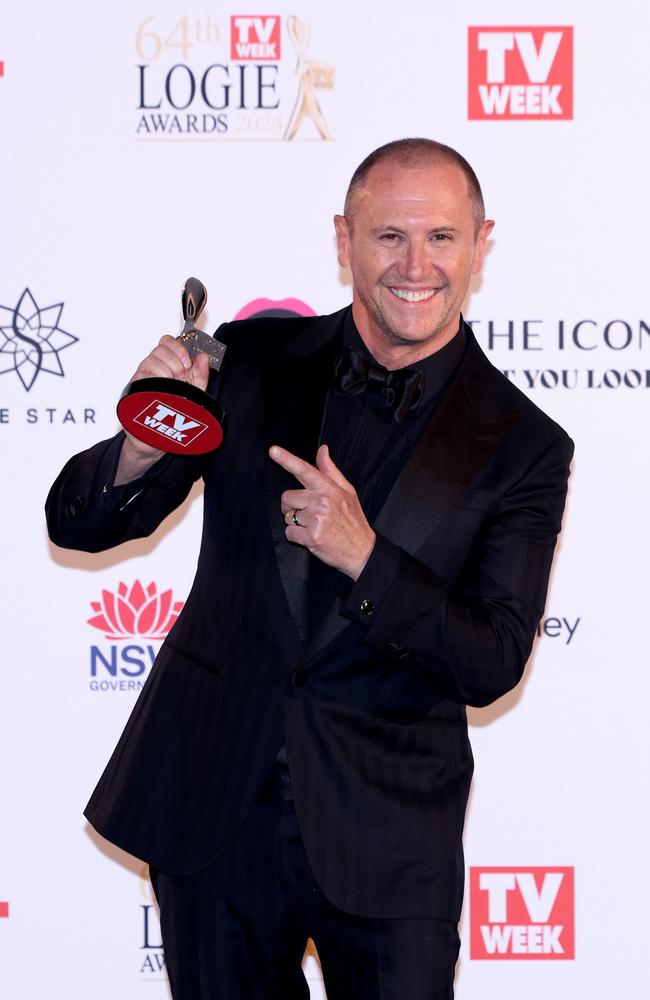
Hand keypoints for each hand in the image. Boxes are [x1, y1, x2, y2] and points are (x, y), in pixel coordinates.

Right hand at [115, 336, 210, 483]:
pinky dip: (154, 384)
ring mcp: (140, 381)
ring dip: (165, 373)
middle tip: (181, 378)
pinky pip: (140, 380)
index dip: (177, 348)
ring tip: (172, 388)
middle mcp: (149, 371)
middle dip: (174, 363)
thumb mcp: (192, 394)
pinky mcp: (132, 393)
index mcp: (164, 366)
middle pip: (158, 351)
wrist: (156, 440)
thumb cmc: (172, 416)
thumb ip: (200, 376)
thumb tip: (203, 357)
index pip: (165, 342)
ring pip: (149, 363)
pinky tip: (162, 394)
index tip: (187, 362)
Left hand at [269, 443, 375, 579]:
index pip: (304, 470)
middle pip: (287, 497)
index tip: (273, 450)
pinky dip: (296, 537)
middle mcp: (322, 502)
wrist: (362, 551)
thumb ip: (330, 470)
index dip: (286, 459)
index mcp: (329, 489)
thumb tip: (322, 450)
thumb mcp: (347, 491)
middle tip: (307, 513)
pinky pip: (289, 532)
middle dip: (292, 506)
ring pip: (287, 516)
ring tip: (314, 526)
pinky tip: (311, 537)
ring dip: (296, 522)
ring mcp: (316, 519)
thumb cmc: (353, 520)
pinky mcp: (311, 537)